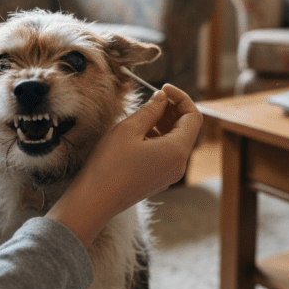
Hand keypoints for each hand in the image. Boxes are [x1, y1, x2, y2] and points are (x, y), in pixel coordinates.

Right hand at [47, 84, 201, 246]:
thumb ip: (150, 109)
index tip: (163, 87)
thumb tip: (162, 98)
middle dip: (173, 110)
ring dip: (164, 123)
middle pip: (187, 129)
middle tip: (152, 97)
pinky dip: (158, 138)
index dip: (181, 98)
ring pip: (175, 141)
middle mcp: (179, 165)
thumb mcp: (129, 129)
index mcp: (178, 151)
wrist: (94, 201)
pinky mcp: (158, 180)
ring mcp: (169, 175)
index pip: (194, 116)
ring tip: (142, 114)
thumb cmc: (109, 164)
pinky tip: (138, 133)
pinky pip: (166, 153)